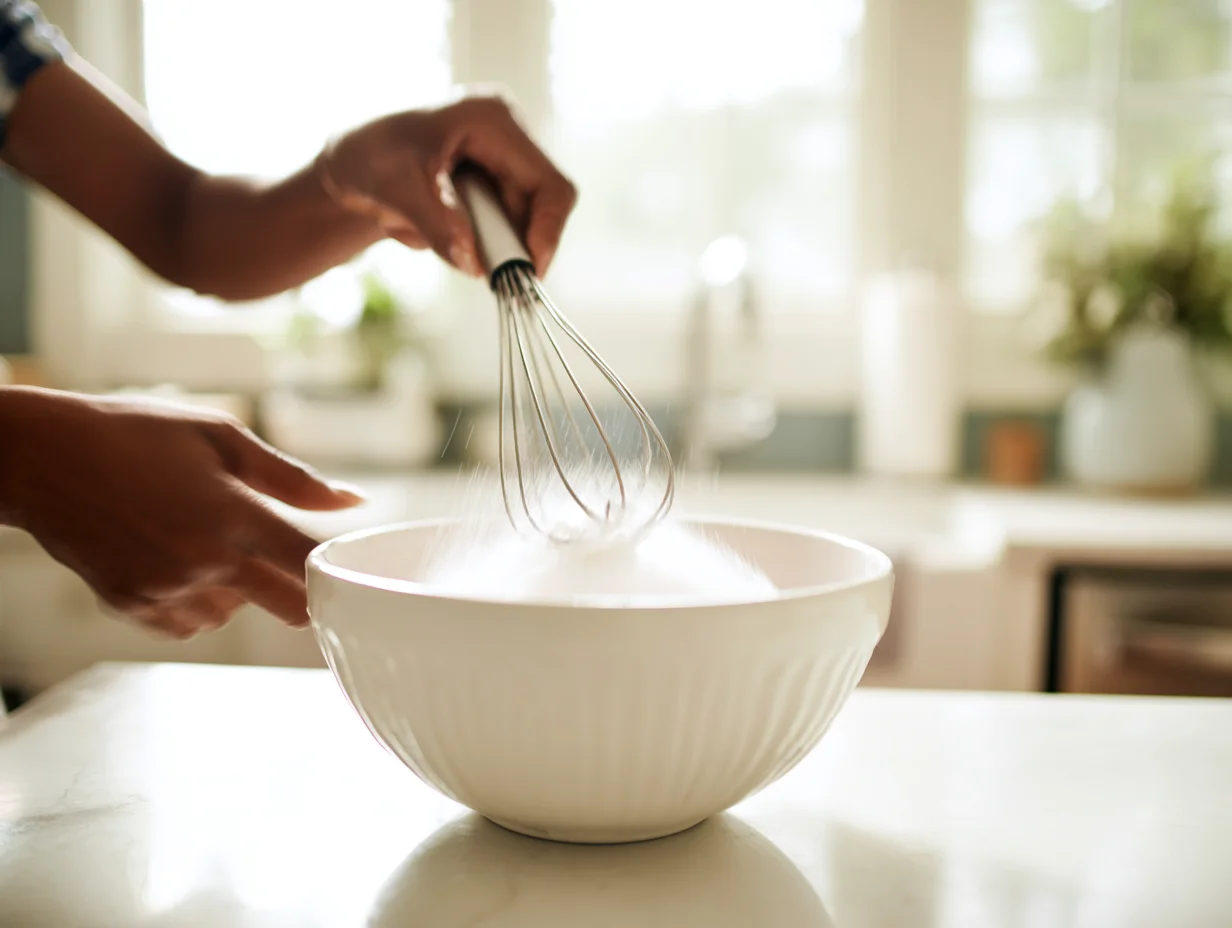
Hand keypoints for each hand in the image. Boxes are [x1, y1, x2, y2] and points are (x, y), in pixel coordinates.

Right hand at [0, 388, 363, 638]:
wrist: (43, 457)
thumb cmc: (136, 434)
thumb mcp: (221, 436)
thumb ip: (291, 478)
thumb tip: (353, 501)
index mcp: (233, 514)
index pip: (310, 564)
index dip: (335, 568)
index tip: (342, 563)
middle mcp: (204, 561)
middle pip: (290, 609)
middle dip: (297, 589)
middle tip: (279, 557)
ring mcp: (166, 590)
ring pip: (235, 614)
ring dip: (238, 591)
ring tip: (204, 541)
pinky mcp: (133, 607)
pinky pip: (189, 623)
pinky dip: (194, 601)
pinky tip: (174, 559)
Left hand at [317, 92, 577, 277]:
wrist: (348, 163)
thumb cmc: (366, 159)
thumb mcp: (397, 190)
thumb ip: (438, 225)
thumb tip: (475, 264)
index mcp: (492, 120)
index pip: (549, 184)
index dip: (548, 231)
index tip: (528, 271)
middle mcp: (506, 133)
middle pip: (542, 203)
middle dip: (516, 241)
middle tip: (491, 277)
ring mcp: (502, 155)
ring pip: (524, 217)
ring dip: (494, 241)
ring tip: (445, 241)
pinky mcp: (493, 177)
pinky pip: (505, 220)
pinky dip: (482, 238)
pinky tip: (443, 229)